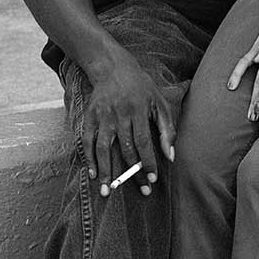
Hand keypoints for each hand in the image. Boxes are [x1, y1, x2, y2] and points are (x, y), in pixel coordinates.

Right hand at [83, 48, 176, 194]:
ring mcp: (102, 116)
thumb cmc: (141, 87)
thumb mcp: (159, 101)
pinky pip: (88, 141)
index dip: (148, 162)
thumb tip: (170, 156)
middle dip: (133, 173)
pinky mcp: (90, 117)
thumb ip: (166, 129)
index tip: (152, 179)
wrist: (112, 67)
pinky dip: (89, 158)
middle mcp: (119, 114)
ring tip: (107, 191)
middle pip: (125, 149)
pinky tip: (93, 174)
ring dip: (105, 171)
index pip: (143, 141)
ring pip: (103, 148)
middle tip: (141, 191)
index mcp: (138, 110)